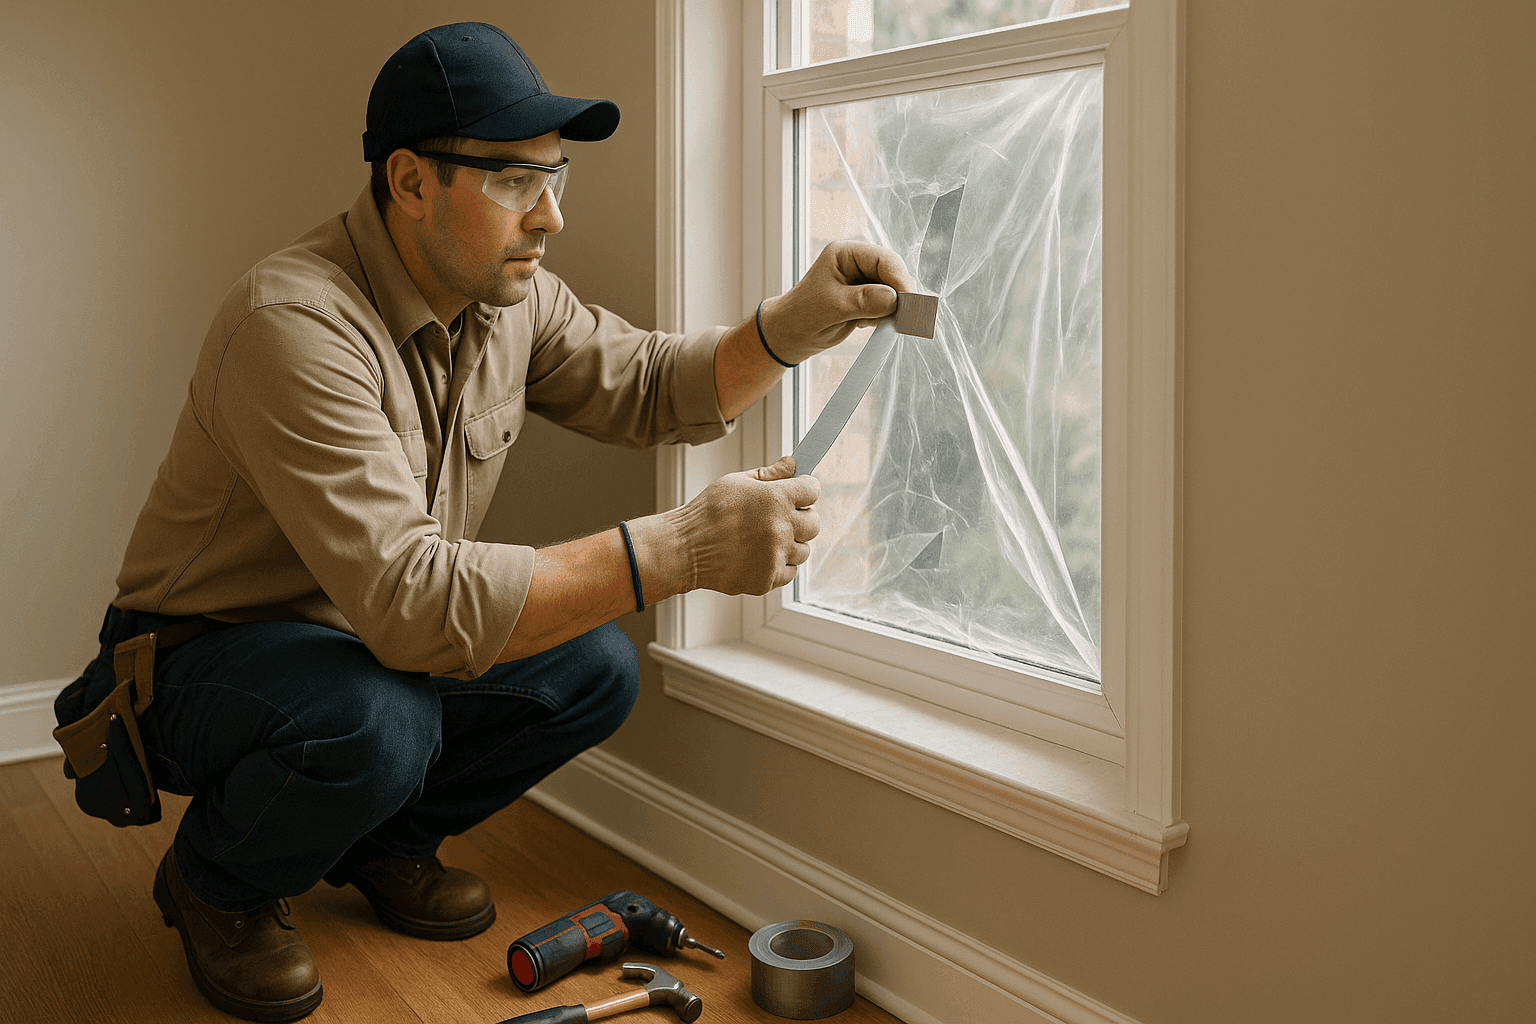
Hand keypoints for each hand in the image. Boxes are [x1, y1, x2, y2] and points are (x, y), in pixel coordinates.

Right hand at [628, 456, 820, 597]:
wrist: (684, 549)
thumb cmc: (706, 512)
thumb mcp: (737, 482)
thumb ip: (770, 474)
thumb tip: (793, 465)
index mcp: (776, 498)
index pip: (812, 489)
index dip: (806, 488)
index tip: (801, 491)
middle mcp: (781, 527)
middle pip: (814, 523)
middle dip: (802, 518)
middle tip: (782, 517)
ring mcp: (775, 556)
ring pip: (803, 550)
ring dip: (790, 544)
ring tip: (765, 539)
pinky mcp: (768, 578)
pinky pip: (789, 572)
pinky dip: (779, 565)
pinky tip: (760, 556)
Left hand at [758, 241, 917, 364]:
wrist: (790, 334)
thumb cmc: (803, 315)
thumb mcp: (833, 307)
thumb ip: (865, 301)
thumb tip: (896, 299)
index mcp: (846, 253)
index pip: (884, 260)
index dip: (900, 280)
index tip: (910, 303)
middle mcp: (858, 262)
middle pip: (894, 274)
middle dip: (900, 296)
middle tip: (904, 319)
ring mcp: (864, 280)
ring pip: (895, 291)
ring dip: (892, 309)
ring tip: (870, 323)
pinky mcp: (868, 298)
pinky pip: (889, 305)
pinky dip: (885, 317)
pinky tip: (864, 324)